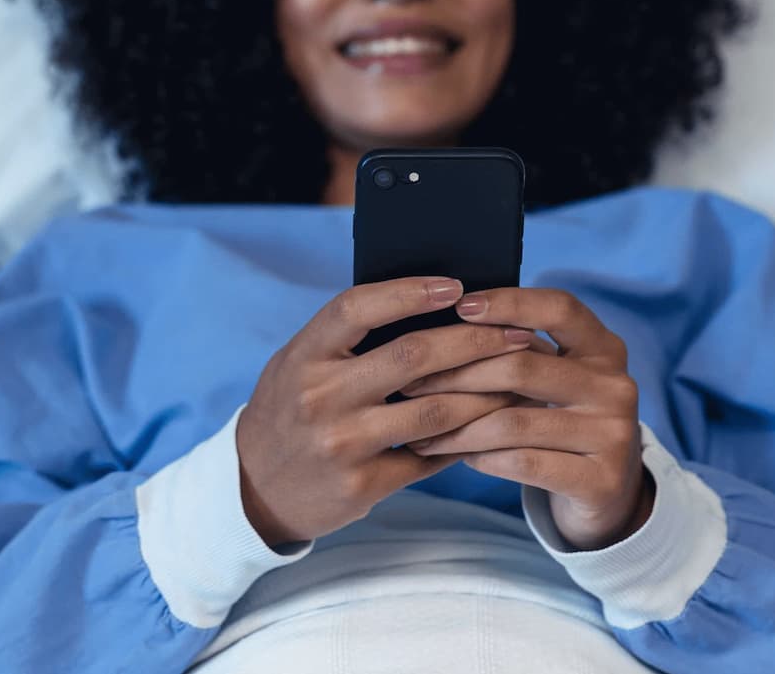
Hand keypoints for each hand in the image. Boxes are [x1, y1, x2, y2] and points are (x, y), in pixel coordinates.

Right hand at [237, 277, 533, 546]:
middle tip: (516, 332)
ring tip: (520, 377)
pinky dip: (469, 439)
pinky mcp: (363, 486)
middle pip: (413, 356)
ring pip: (436, 412)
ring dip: (487, 393)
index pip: (358, 307)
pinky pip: (431, 458)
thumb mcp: (299, 362)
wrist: (255, 488)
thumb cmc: (290, 409)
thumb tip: (428, 302)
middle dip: (475, 340)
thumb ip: (348, 338)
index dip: (410, 291)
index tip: (457, 286)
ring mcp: (343, 445)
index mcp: (304, 355)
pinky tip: (495, 423)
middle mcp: (321, 397)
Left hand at [399, 288, 653, 550]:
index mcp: (604, 347)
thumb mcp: (554, 378)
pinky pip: (523, 463)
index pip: (559, 308)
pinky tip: (459, 455)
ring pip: (514, 421)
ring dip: (458, 426)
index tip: (460, 306)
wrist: (607, 491)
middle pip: (522, 367)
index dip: (510, 302)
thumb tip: (441, 326)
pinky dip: (482, 458)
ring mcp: (613, 434)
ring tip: (420, 430)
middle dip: (457, 375)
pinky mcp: (601, 480)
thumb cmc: (561, 420)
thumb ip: (518, 350)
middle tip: (410, 384)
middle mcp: (617, 385)